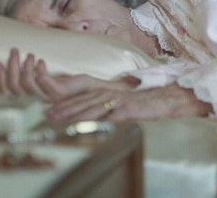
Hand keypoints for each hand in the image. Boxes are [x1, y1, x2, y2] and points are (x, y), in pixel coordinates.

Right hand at [0, 48, 130, 101]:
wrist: (93, 88)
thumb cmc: (69, 84)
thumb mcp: (46, 80)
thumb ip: (31, 78)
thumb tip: (12, 63)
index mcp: (30, 104)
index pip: (7, 95)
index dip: (1, 79)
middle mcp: (37, 105)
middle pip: (15, 88)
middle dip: (12, 67)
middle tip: (14, 51)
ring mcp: (49, 101)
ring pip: (27, 84)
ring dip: (25, 66)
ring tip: (30, 54)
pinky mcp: (61, 95)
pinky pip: (45, 83)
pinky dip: (40, 71)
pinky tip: (42, 61)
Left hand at [46, 84, 212, 121]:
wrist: (168, 98)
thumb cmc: (144, 102)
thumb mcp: (121, 101)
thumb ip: (106, 104)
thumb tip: (91, 113)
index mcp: (107, 91)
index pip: (81, 98)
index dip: (63, 104)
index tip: (47, 111)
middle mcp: (111, 93)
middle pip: (83, 102)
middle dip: (64, 110)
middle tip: (47, 116)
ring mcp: (120, 100)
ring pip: (95, 107)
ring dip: (78, 115)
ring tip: (64, 121)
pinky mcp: (131, 108)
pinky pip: (115, 115)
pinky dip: (103, 120)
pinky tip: (93, 125)